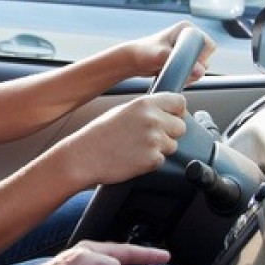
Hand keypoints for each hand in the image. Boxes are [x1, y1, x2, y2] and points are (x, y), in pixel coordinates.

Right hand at [56, 92, 187, 185]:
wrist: (83, 157)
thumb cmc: (98, 135)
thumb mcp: (122, 111)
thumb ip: (146, 109)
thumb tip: (166, 112)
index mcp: (145, 103)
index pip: (179, 102)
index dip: (176, 111)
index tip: (170, 118)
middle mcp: (152, 119)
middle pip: (181, 126)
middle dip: (169, 133)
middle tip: (149, 138)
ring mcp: (154, 140)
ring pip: (173, 145)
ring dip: (160, 148)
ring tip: (137, 148)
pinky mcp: (152, 159)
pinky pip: (162, 160)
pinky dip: (150, 162)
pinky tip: (134, 158)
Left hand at [122, 21, 217, 84]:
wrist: (132, 61)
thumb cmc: (143, 54)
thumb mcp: (160, 56)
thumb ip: (180, 62)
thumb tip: (200, 71)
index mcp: (186, 29)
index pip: (208, 44)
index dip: (203, 57)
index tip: (190, 66)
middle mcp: (189, 37)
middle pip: (206, 57)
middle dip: (196, 68)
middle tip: (180, 73)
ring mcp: (186, 49)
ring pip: (200, 66)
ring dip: (191, 74)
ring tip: (173, 74)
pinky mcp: (183, 59)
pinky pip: (193, 71)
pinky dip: (186, 76)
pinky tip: (174, 76)